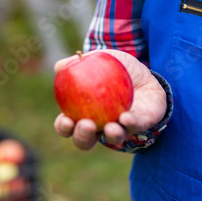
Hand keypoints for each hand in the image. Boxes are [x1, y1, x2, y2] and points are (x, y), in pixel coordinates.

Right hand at [52, 49, 166, 150]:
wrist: (143, 71)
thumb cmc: (114, 67)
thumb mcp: (97, 59)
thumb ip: (79, 62)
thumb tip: (59, 67)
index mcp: (82, 113)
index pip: (67, 126)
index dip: (64, 126)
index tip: (66, 119)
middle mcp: (99, 126)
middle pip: (85, 141)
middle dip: (83, 137)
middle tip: (86, 124)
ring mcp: (120, 127)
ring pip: (112, 139)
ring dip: (110, 135)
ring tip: (111, 127)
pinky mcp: (140, 124)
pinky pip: (135, 127)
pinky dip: (130, 124)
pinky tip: (126, 117)